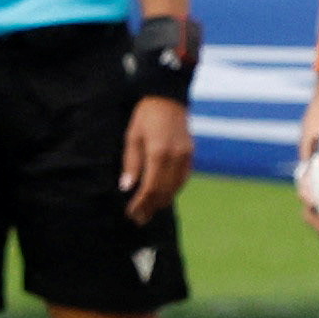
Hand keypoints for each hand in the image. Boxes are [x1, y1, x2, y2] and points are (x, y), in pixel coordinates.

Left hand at [119, 94, 192, 221]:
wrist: (168, 98)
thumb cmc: (145, 116)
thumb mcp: (132, 137)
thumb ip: (131, 163)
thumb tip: (127, 187)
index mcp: (159, 153)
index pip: (151, 187)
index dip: (141, 203)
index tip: (131, 213)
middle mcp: (176, 157)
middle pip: (165, 191)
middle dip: (151, 207)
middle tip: (138, 220)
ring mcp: (187, 156)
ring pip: (176, 187)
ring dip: (162, 202)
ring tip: (149, 212)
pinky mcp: (191, 154)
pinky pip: (183, 179)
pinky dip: (173, 190)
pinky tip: (163, 197)